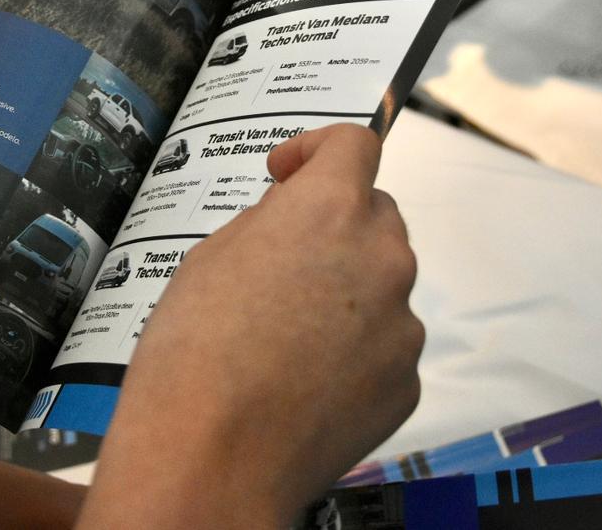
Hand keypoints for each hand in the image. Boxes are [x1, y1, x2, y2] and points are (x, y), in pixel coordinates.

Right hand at [79, 125, 422, 527]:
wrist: (212, 457)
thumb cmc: (195, 355)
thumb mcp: (209, 257)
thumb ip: (266, 224)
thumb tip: (290, 219)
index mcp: (329, 210)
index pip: (354, 144)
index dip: (317, 150)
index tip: (291, 173)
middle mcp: (382, 257)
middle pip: (375, 214)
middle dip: (334, 224)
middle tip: (281, 259)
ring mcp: (401, 324)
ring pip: (381, 283)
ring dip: (344, 289)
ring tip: (284, 331)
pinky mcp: (406, 382)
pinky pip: (384, 345)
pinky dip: (353, 349)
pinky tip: (302, 376)